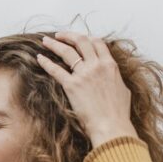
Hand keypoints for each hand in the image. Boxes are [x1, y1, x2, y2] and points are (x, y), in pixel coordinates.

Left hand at [36, 32, 137, 147]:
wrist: (112, 127)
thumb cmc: (118, 114)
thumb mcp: (123, 91)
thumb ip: (115, 79)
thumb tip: (113, 78)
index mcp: (110, 65)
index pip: (97, 43)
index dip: (87, 38)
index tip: (78, 38)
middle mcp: (97, 66)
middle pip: (81, 41)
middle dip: (68, 35)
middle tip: (59, 35)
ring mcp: (84, 74)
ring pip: (67, 51)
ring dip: (55, 44)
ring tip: (46, 41)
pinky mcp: (72, 86)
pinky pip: (56, 70)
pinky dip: (46, 62)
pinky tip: (39, 57)